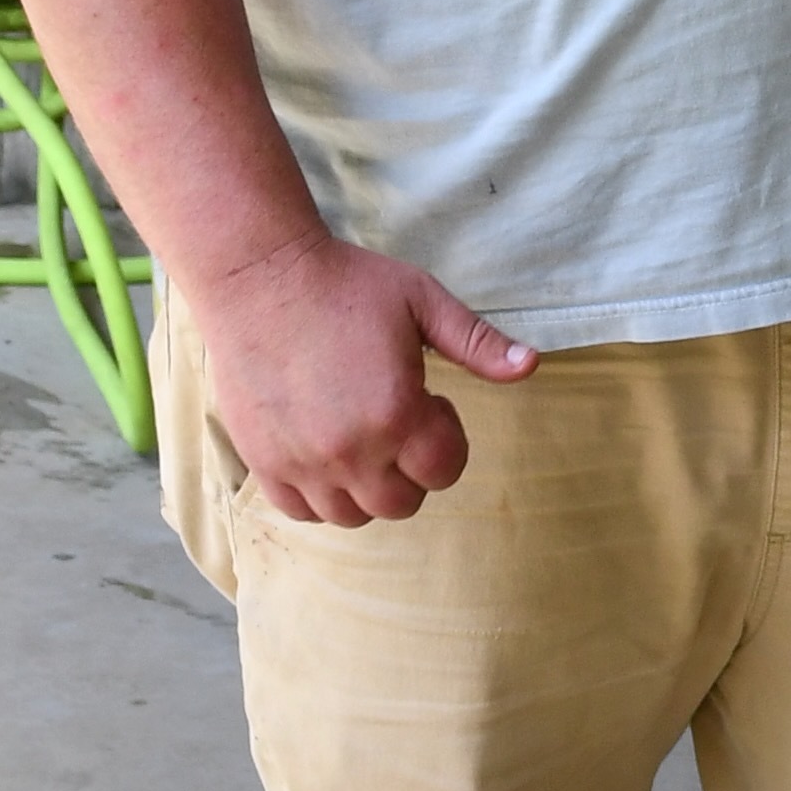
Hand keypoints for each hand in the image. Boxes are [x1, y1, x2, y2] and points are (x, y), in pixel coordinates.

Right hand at [195, 232, 533, 527]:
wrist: (259, 275)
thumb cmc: (347, 284)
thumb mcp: (422, 301)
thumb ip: (477, 342)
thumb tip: (531, 365)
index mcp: (397, 413)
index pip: (443, 471)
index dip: (446, 440)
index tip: (430, 403)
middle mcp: (350, 451)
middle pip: (401, 503)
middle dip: (411, 470)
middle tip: (396, 422)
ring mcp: (302, 463)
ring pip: (352, 515)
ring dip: (366, 487)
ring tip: (359, 438)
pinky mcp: (263, 462)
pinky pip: (301, 510)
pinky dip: (319, 495)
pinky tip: (323, 452)